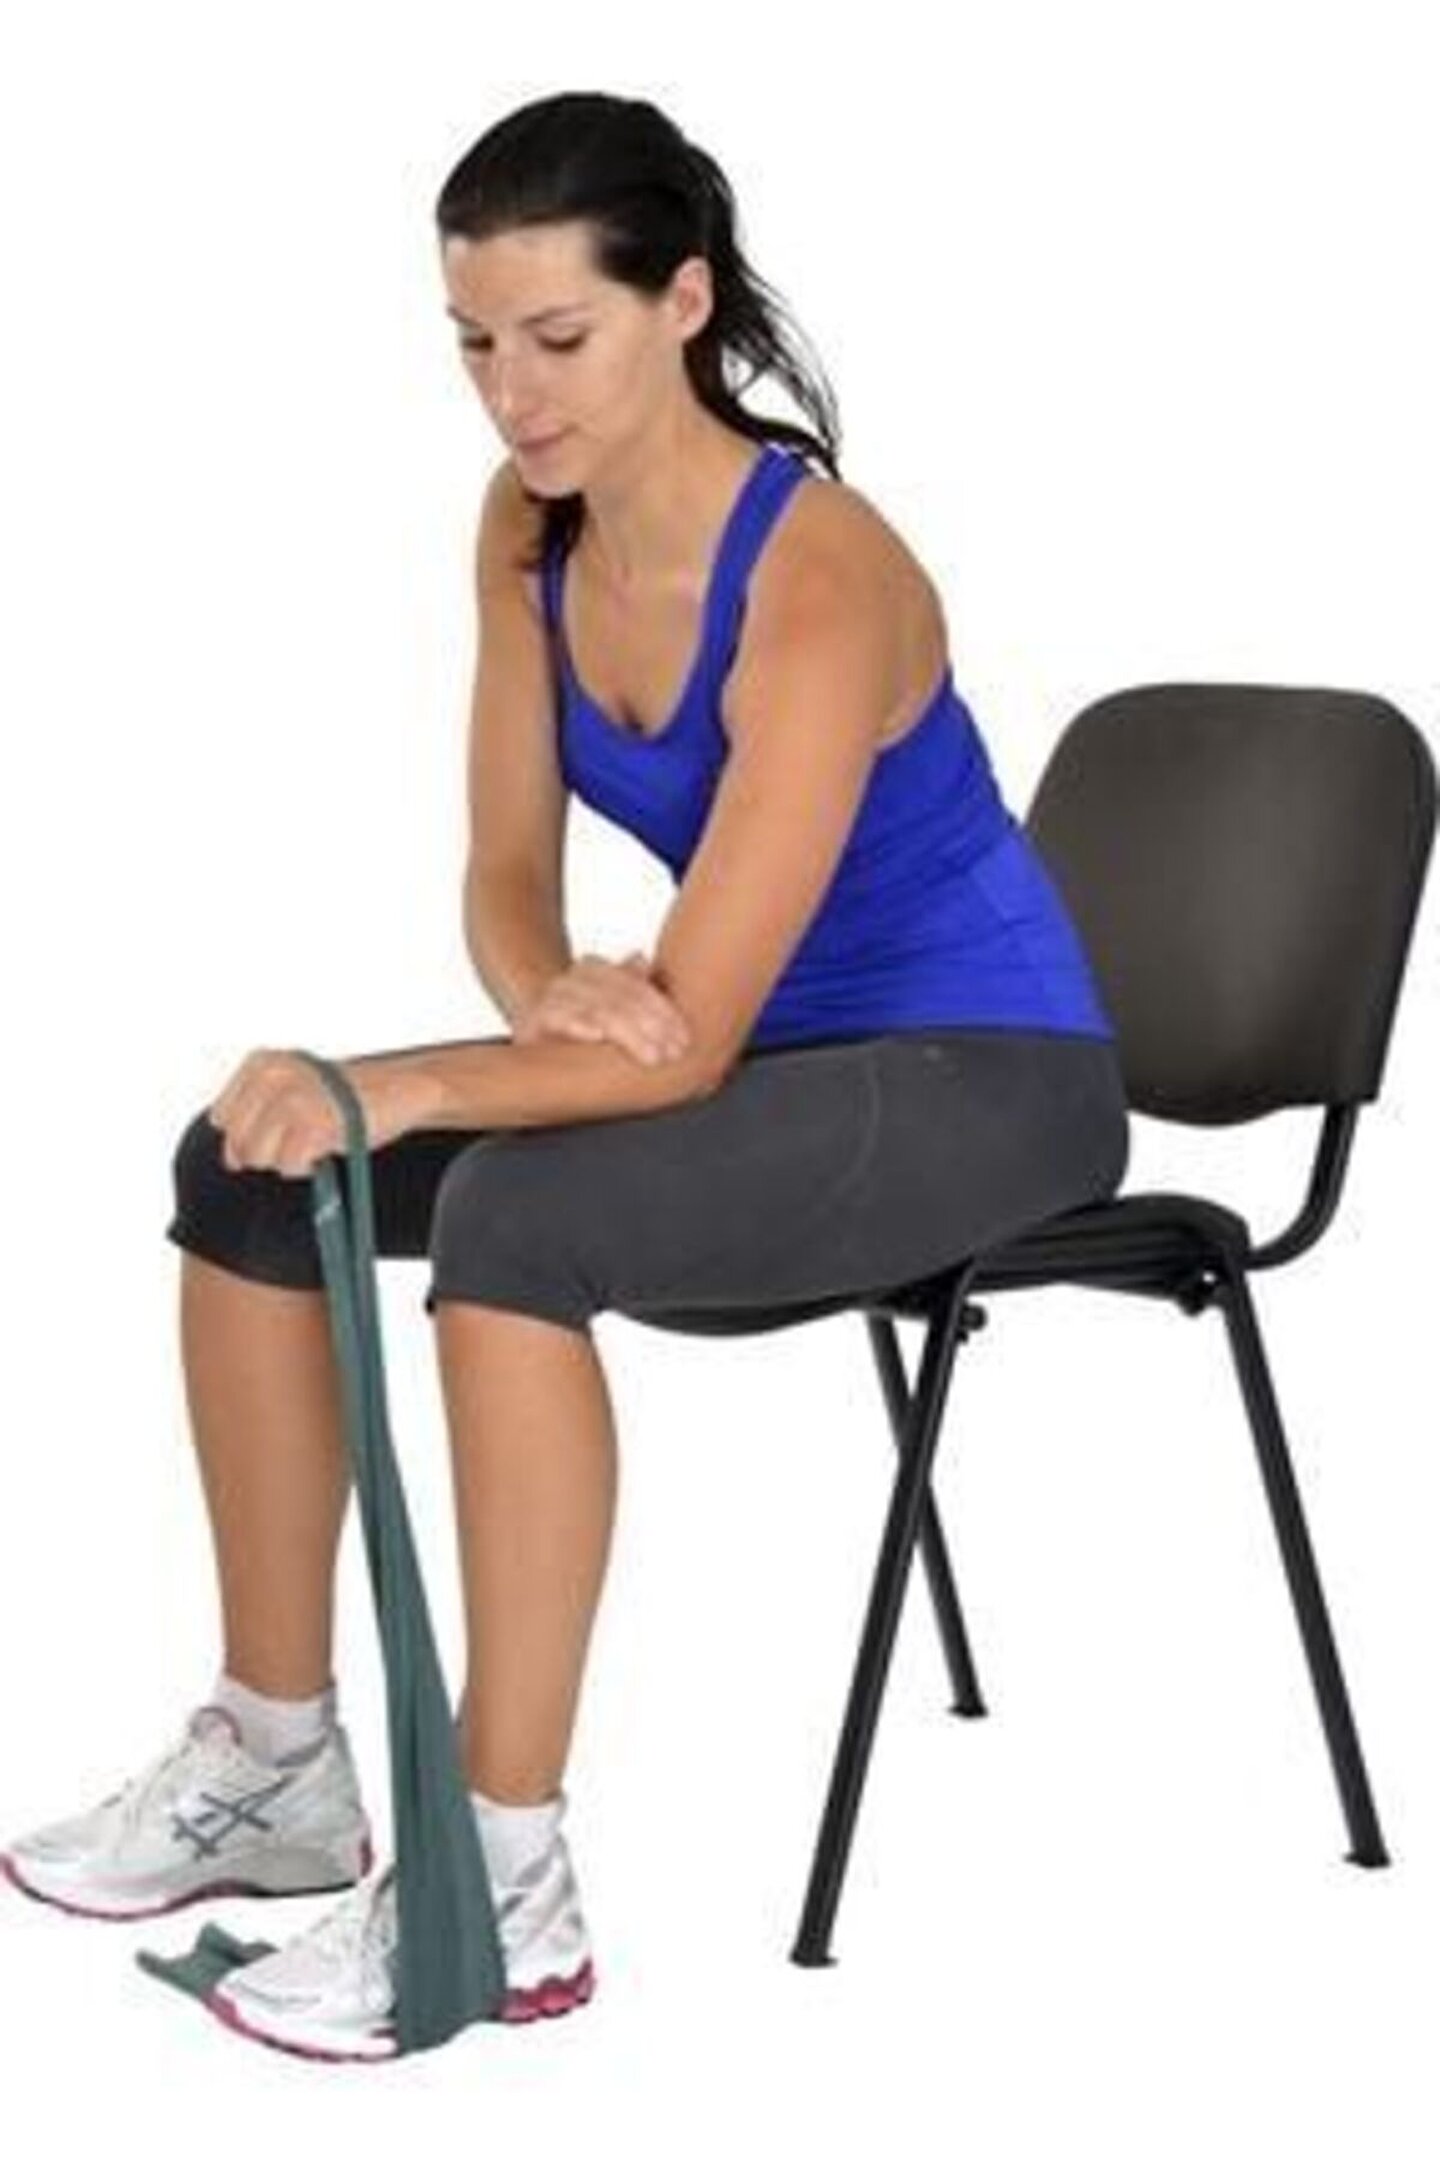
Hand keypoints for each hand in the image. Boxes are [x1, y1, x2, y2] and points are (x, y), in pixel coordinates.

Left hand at [206, 1048, 428, 1177]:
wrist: (400, 1089)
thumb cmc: (345, 1095)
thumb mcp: (290, 1091)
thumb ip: (252, 1119)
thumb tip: (230, 1159)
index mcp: (262, 1064)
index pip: (222, 1117)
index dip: (250, 1133)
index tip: (280, 1126)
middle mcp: (273, 1077)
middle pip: (238, 1142)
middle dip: (268, 1149)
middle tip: (301, 1135)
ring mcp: (292, 1100)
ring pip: (259, 1157)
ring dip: (289, 1157)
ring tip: (315, 1137)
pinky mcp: (312, 1125)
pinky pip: (289, 1166)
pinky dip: (308, 1166)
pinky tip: (327, 1145)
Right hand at [513, 951, 693, 1067]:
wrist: (530, 1040)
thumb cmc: (580, 1023)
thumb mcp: (609, 1006)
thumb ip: (631, 986)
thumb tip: (641, 958)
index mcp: (594, 970)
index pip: (635, 986)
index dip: (662, 1010)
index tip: (684, 1036)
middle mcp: (572, 978)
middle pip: (620, 997)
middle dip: (651, 1026)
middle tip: (675, 1052)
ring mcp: (552, 997)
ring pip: (598, 1007)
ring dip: (628, 1032)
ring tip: (652, 1055)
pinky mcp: (533, 1020)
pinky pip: (557, 1017)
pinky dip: (577, 1024)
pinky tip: (597, 1035)